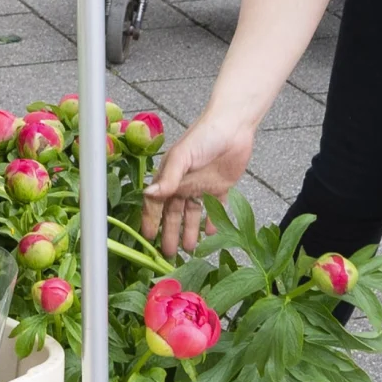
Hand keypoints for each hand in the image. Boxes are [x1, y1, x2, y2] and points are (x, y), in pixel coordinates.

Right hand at [141, 106, 255, 256]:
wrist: (234, 126)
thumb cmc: (204, 136)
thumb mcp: (183, 156)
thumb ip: (169, 178)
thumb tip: (148, 195)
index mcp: (170, 175)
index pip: (156, 203)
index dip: (150, 220)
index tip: (147, 239)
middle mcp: (183, 183)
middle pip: (173, 214)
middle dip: (169, 233)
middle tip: (168, 254)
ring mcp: (201, 186)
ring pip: (192, 214)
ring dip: (190, 232)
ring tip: (189, 250)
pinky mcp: (220, 187)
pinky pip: (214, 209)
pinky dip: (212, 222)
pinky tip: (211, 235)